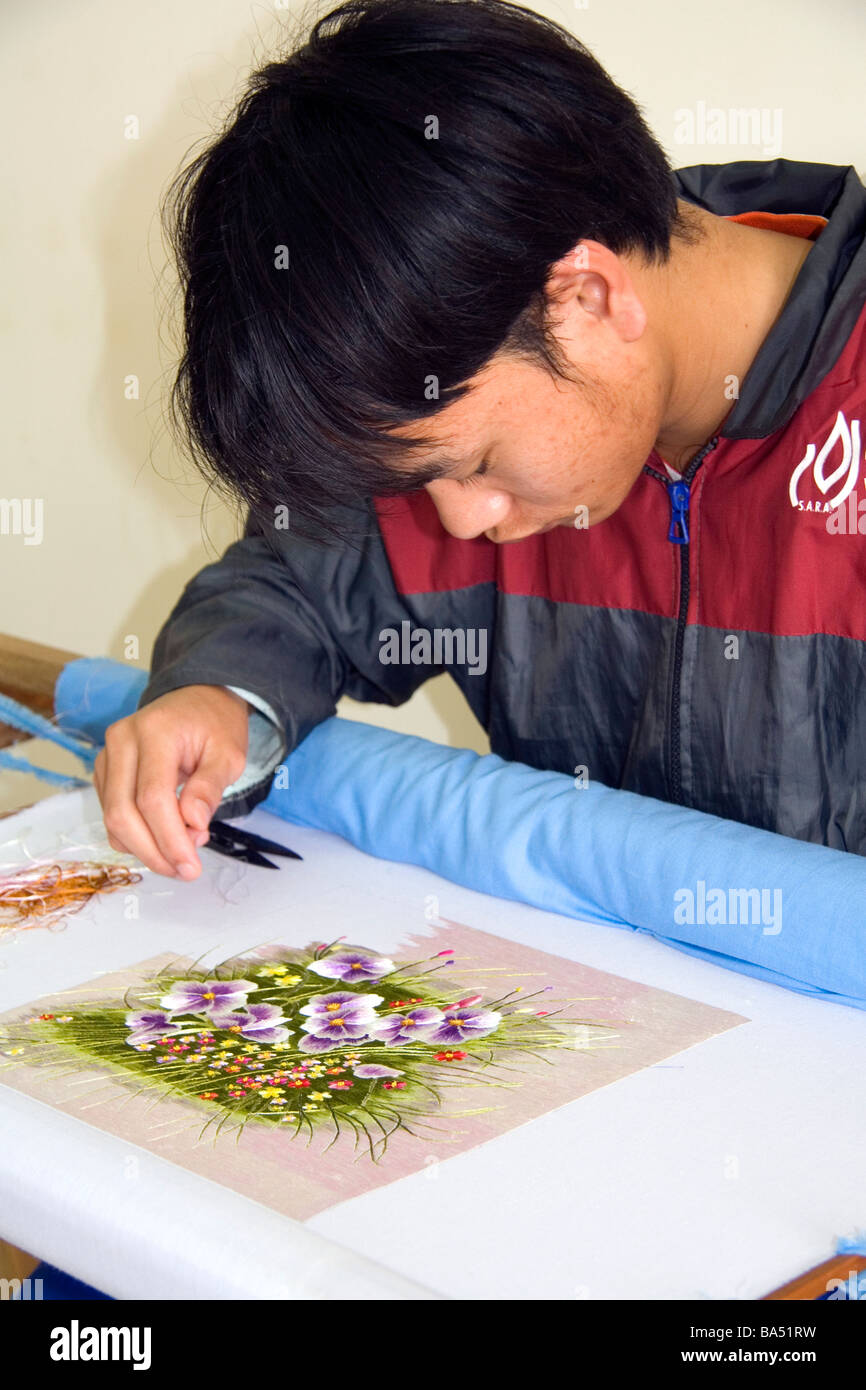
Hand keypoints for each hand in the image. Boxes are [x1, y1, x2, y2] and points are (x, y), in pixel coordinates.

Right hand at [93, 685, 249, 878]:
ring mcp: (107, 755)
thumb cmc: (216, 725)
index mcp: (155, 731)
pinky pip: (111, 814)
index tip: (191, 867)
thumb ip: (211, 787)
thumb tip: (193, 824)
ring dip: (144, 848)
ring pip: (112, 818)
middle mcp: (121, 741)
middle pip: (122, 812)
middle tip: (185, 870)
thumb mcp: (229, 753)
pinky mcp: (104, 770)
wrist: (197, 698)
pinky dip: (135, 836)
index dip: (169, 839)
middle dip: (153, 852)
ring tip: (182, 851)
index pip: (152, 797)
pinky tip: (165, 837)